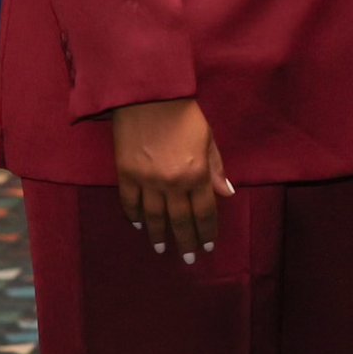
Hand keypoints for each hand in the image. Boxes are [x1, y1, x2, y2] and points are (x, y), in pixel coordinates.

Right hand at [111, 97, 233, 262]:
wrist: (149, 94)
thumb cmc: (184, 113)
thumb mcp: (208, 138)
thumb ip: (215, 168)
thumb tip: (227, 194)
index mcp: (197, 173)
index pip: (204, 211)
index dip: (206, 231)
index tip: (207, 246)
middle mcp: (173, 182)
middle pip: (180, 220)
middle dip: (185, 241)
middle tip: (187, 259)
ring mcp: (147, 180)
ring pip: (153, 217)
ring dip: (158, 235)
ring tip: (161, 248)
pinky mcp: (126, 173)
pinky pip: (129, 201)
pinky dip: (133, 215)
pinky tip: (138, 225)